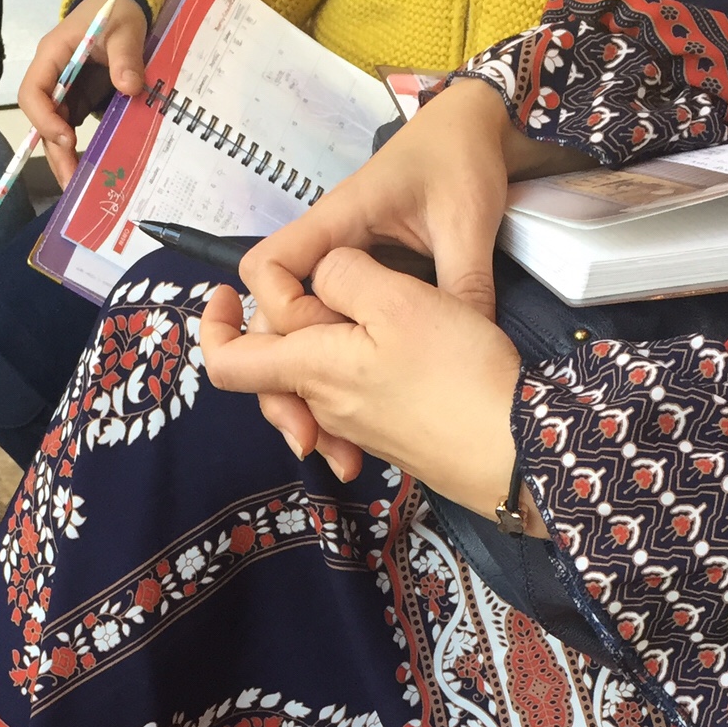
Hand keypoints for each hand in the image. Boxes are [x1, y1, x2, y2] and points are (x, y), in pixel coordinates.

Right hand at [19, 0, 147, 186]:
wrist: (123, 11)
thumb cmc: (118, 14)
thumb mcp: (125, 29)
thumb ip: (126, 56)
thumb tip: (129, 86)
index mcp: (53, 55)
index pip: (33, 91)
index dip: (44, 118)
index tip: (68, 138)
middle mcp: (52, 78)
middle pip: (42, 121)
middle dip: (56, 153)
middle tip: (73, 182)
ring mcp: (64, 93)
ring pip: (55, 132)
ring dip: (64, 160)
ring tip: (79, 188)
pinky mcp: (78, 104)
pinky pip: (72, 133)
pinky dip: (78, 155)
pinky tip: (90, 176)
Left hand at [199, 250, 522, 507]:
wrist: (515, 451)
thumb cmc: (458, 374)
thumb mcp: (399, 301)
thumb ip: (345, 277)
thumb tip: (322, 275)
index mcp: (311, 369)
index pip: (228, 363)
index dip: (212, 326)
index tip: (223, 292)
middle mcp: (322, 405)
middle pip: (272, 364)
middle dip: (285, 318)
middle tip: (334, 281)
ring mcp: (354, 425)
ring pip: (314, 375)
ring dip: (329, 336)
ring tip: (376, 300)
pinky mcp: (388, 433)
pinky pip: (350, 393)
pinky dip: (358, 361)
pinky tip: (398, 341)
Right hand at [234, 77, 588, 461]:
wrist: (473, 130)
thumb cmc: (460, 159)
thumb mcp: (467, 220)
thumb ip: (463, 281)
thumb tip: (468, 346)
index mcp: (337, 224)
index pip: (267, 270)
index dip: (283, 313)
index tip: (326, 339)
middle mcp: (323, 253)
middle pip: (267, 320)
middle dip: (275, 377)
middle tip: (305, 434)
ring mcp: (335, 276)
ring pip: (292, 339)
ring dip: (297, 391)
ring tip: (323, 448)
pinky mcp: (354, 294)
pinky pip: (324, 339)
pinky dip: (325, 381)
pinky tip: (346, 427)